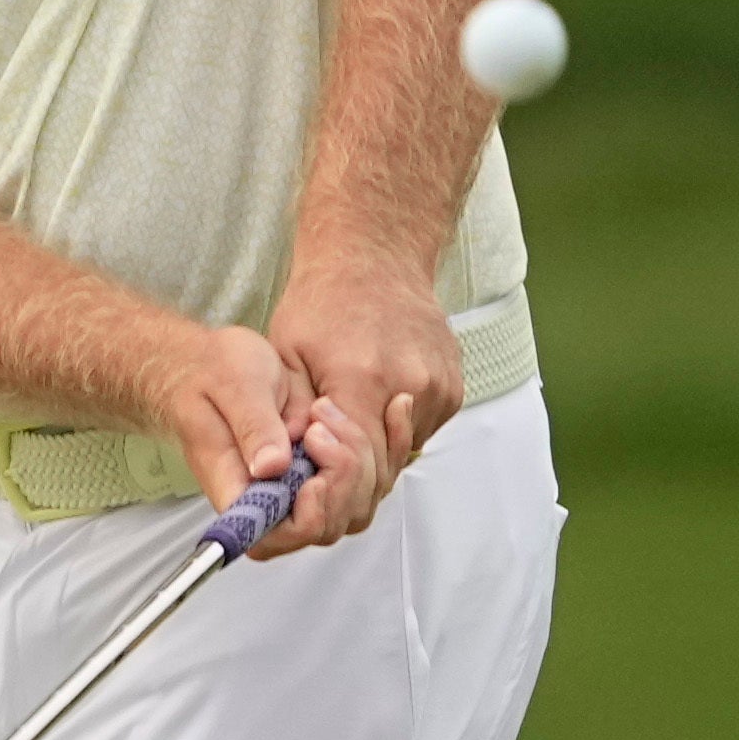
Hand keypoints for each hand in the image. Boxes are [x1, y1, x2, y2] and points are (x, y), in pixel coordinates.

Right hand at [137, 325, 388, 560]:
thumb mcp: (232, 386)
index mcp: (238, 487)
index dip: (310, 517)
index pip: (278, 536)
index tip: (316, 476)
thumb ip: (252, 427)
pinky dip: (390, 441)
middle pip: (328, 522)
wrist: (207, 363)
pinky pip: (369, 475)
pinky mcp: (321, 465)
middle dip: (343, 474)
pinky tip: (396, 408)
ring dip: (363, 455)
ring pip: (355, 500)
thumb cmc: (209, 372)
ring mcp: (299, 484)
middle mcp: (270, 497)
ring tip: (332, 410)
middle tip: (323, 423)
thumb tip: (271, 467)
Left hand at [257, 253, 464, 558]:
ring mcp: (438, 389)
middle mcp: (411, 386)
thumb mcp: (285, 354)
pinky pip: (420, 434)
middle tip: (317, 465)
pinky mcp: (452, 389)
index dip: (329, 482)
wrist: (374, 256)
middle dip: (347, 480)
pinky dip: (392, 434)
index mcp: (364, 378)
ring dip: (372, 456)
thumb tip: (285, 469)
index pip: (356, 468)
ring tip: (341, 428)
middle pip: (384, 471)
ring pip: (402, 456)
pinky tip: (369, 407)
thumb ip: (289, 416)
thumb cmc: (322, 300)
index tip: (305, 472)